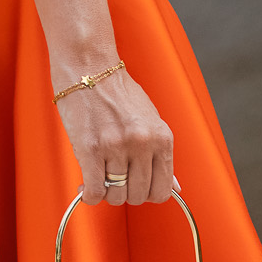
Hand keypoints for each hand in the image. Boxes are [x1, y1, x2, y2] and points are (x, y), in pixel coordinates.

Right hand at [54, 64, 173, 207]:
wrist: (88, 66)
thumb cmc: (118, 92)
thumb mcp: (150, 120)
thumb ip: (161, 155)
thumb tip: (175, 188)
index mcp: (161, 137)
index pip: (162, 190)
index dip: (147, 194)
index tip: (136, 187)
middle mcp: (142, 143)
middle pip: (137, 196)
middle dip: (125, 193)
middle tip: (114, 180)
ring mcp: (116, 146)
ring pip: (115, 196)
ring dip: (105, 192)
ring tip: (99, 177)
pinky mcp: (90, 147)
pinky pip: (94, 189)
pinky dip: (89, 195)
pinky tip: (86, 186)